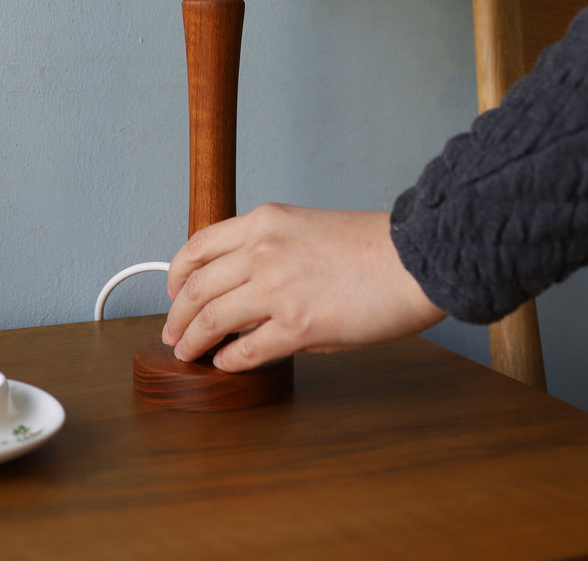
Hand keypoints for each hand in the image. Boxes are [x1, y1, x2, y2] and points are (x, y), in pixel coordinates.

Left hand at [162, 203, 444, 371]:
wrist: (414, 258)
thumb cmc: (372, 247)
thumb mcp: (307, 231)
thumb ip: (270, 257)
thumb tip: (247, 299)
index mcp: (264, 222)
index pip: (198, 247)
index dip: (177, 274)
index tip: (173, 291)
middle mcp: (261, 251)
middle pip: (195, 288)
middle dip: (178, 315)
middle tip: (173, 332)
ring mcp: (276, 289)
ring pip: (211, 320)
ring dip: (194, 341)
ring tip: (189, 353)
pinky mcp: (297, 326)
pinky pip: (246, 351)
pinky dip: (230, 361)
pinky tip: (227, 364)